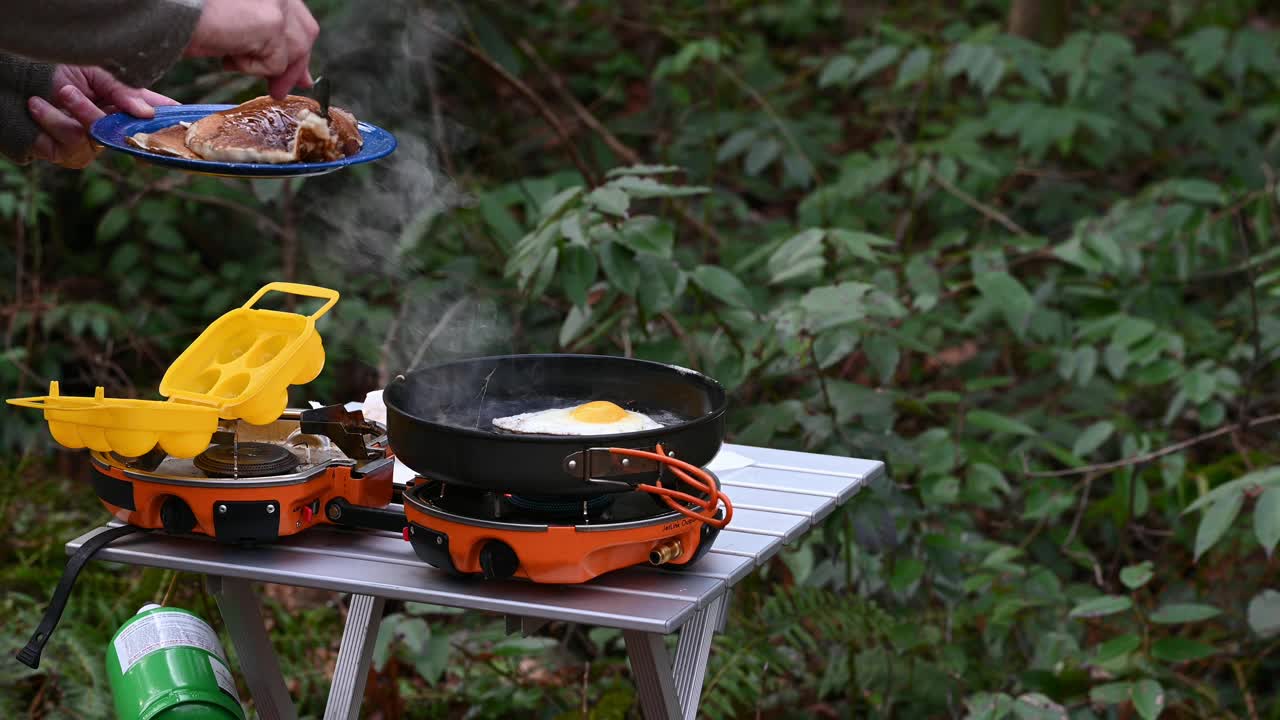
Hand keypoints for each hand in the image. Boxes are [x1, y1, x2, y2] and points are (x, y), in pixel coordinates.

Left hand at [28, 66, 176, 168]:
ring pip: (96, 138)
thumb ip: (124, 92)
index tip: (191, 127)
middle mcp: (111, 129)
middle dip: (96, 112)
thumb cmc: (60, 72)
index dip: (175, 125)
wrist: (20, 79)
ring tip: (57, 91)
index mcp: (124, 106)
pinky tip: (37, 105)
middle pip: (128, 134)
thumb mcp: (97, 73)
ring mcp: (91, 145)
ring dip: (75, 112)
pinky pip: (71, 144)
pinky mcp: (68, 154)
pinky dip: (52, 120)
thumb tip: (147, 114)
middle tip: (71, 92)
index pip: (157, 116)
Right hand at [186, 0, 319, 98]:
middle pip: (306, 34)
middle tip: (278, 90)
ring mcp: (279, 4)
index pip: (299, 18)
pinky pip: (275, 64)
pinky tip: (225, 55)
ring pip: (294, 51)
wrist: (168, 10)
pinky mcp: (272, 24)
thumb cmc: (193, 15)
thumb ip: (271, 41)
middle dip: (295, 66)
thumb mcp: (241, 27)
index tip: (300, 76)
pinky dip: (250, 68)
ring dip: (267, 67)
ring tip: (232, 61)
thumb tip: (302, 77)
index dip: (299, 47)